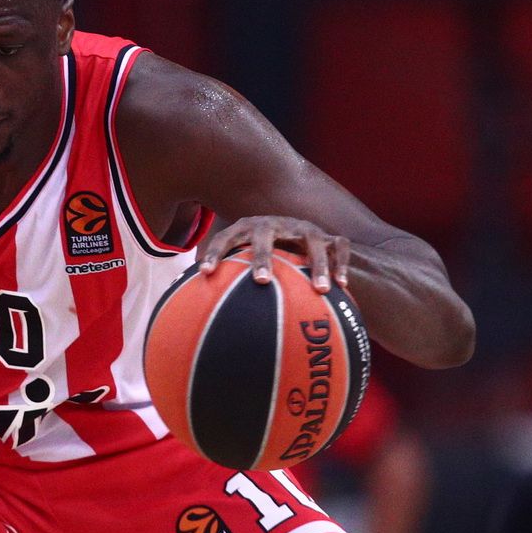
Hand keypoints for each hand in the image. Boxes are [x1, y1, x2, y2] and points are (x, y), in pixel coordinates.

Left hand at [198, 215, 351, 293]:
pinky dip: (340, 264)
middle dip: (262, 257)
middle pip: (265, 236)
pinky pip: (339, 247)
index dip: (214, 253)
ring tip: (319, 289)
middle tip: (261, 281)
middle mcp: (275, 224)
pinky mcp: (327, 237)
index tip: (204, 274)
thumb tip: (190, 307)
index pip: (225, 237)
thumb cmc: (260, 254)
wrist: (294, 230)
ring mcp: (304, 228)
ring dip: (316, 264)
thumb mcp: (241, 258)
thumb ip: (220, 277)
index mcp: (248, 228)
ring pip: (312, 241)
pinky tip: (342, 286)